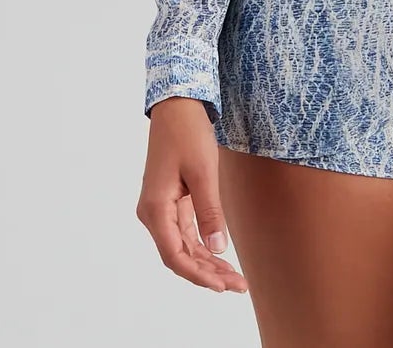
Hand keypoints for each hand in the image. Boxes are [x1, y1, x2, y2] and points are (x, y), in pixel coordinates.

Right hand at [136, 98, 248, 293]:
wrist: (177, 106)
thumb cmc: (188, 133)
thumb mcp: (203, 172)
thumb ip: (209, 212)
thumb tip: (217, 249)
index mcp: (155, 209)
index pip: (175, 256)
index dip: (198, 275)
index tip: (222, 286)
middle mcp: (153, 213)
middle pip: (180, 255)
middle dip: (208, 273)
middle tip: (239, 286)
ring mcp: (161, 208)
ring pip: (184, 246)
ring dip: (207, 262)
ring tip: (235, 277)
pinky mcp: (171, 201)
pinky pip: (186, 231)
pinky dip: (203, 245)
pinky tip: (221, 256)